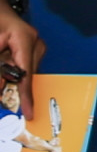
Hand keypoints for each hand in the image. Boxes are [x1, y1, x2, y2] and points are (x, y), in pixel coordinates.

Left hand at [0, 0, 43, 118]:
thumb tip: (1, 88)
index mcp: (25, 39)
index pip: (26, 73)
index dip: (26, 95)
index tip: (29, 112)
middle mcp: (36, 42)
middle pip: (27, 74)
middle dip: (12, 84)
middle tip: (2, 82)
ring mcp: (37, 44)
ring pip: (25, 71)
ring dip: (11, 75)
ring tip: (3, 58)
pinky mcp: (34, 46)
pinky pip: (24, 66)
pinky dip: (13, 70)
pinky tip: (5, 64)